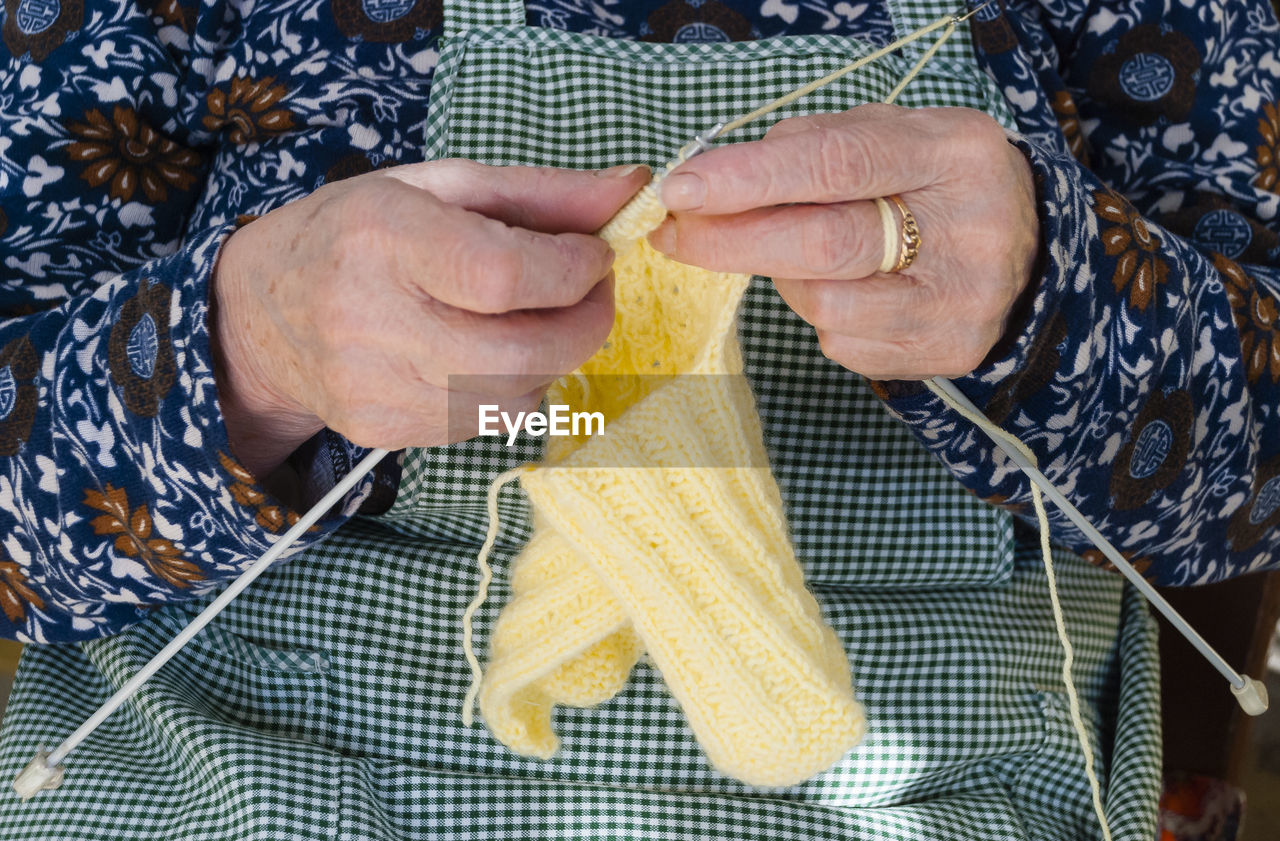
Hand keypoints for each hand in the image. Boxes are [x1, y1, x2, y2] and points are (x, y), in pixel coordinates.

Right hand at [211, 160, 649, 476]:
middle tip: (592, 293)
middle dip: (585, 324)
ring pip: (515, 396)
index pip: (502, 275)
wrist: (260, 315)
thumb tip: (632, 191)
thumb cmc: (355, 233)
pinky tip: (496, 353)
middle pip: (522, 351)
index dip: (572, 271)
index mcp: (383, 239)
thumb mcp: (438, 186)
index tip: (595, 255)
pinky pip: (488, 423)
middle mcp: (372, 320)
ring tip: (540, 318)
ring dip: (555, 357)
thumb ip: (540, 192)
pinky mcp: (384, 432)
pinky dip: (516, 388)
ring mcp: (376, 388)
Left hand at [647, 105, 1039, 379]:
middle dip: (732, 240)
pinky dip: (820, 313)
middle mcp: (969, 232)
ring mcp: (960, 303)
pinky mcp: (944, 354)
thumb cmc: (931, 184)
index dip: (752, 177)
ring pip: (824, 304)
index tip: (682, 187)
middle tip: (674, 232)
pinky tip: (845, 288)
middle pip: (824, 245)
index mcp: (954, 154)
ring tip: (797, 252)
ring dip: (783, 277)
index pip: (838, 164)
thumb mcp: (890, 137)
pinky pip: (841, 342)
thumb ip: (813, 146)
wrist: (1025, 251)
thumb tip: (716, 178)